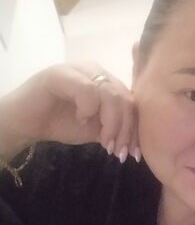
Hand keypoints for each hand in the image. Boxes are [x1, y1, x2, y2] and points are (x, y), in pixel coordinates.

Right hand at [0, 62, 138, 162]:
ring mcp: (81, 70)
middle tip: (118, 153)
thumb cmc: (63, 124)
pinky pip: (88, 90)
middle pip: (125, 99)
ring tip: (104, 143)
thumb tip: (137, 145)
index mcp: (109, 83)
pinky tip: (81, 120)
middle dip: (125, 131)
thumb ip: (116, 130)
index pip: (132, 103)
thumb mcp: (97, 130)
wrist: (28, 123)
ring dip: (111, 124)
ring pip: (111, 95)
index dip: (135, 129)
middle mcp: (98, 72)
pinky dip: (89, 109)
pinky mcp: (62, 73)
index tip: (135, 154)